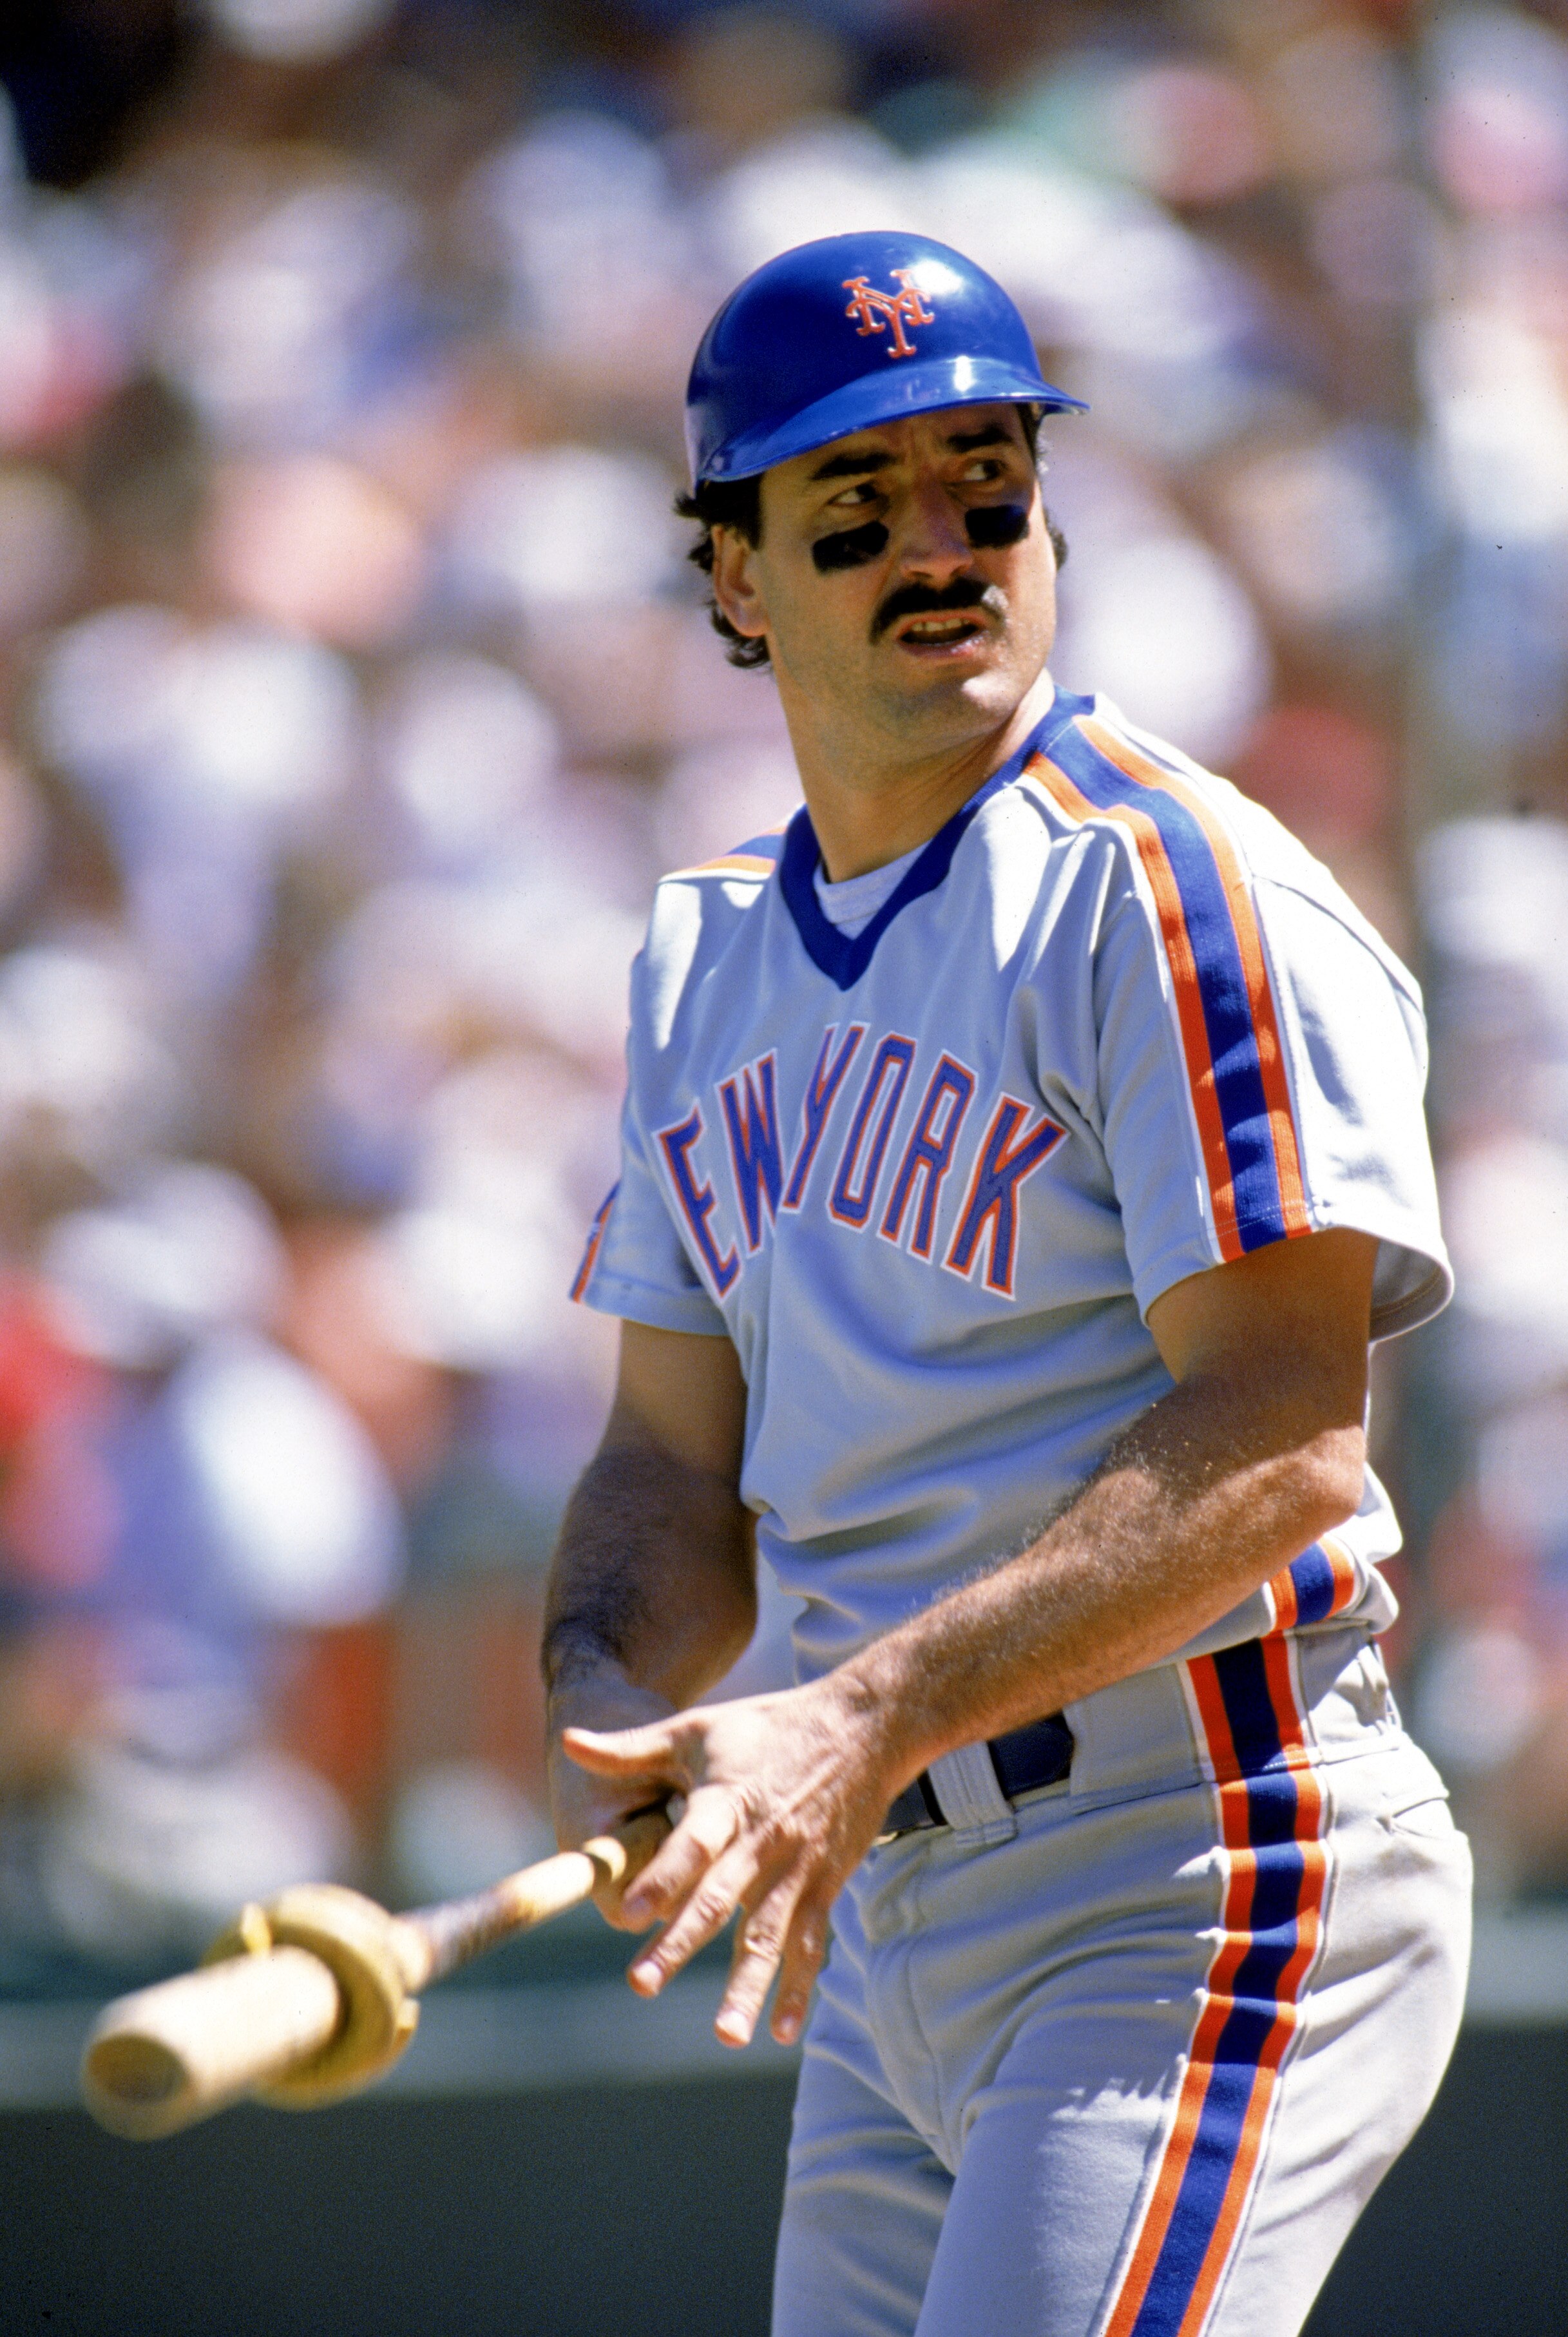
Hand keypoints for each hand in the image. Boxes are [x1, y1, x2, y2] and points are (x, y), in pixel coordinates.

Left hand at [561, 1676, 905, 2048]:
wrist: (863, 1729)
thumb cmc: (768, 1727)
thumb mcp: (697, 1729)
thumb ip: (631, 1749)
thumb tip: (567, 1742)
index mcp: (728, 1802)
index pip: (694, 1843)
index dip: (665, 1876)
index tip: (634, 1912)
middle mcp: (764, 1841)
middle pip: (719, 1900)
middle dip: (680, 1944)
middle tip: (641, 1985)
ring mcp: (798, 1869)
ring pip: (769, 1936)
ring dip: (748, 1987)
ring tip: (725, 2034)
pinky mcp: (825, 1886)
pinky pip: (810, 1944)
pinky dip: (797, 1989)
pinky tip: (780, 2032)